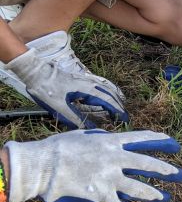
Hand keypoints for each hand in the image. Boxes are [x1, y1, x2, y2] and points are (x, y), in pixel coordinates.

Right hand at [4, 130, 181, 201]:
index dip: (159, 139)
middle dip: (165, 170)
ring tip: (163, 197)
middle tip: (177, 174)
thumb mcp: (84, 136)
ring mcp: (110, 178)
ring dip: (153, 194)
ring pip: (139, 188)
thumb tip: (110, 141)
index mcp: (111, 142)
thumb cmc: (58, 148)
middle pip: (148, 164)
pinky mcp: (101, 195)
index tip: (172, 142)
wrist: (41, 165)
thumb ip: (101, 139)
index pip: (142, 137)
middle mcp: (115, 159)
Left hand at [5, 49, 127, 128]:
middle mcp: (90, 84)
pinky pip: (100, 85)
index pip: (107, 102)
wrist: (36, 72)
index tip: (124, 119)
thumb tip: (90, 129)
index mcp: (86, 91)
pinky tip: (107, 94)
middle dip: (118, 106)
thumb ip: (76, 119)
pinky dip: (108, 91)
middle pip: (110, 95)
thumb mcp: (59, 108)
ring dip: (115, 98)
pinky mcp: (82, 79)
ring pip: (106, 88)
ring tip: (120, 106)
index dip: (117, 111)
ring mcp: (86, 80)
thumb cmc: (47, 90)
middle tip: (124, 117)